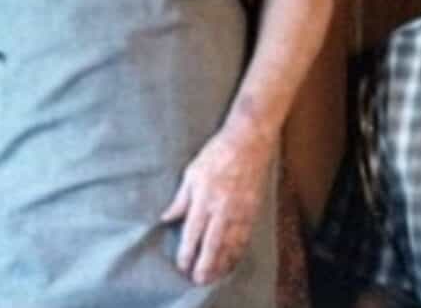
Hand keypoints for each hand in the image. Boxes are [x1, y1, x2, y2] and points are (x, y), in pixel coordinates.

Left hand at [160, 126, 274, 284]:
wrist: (249, 140)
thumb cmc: (218, 152)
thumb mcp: (192, 172)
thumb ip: (180, 198)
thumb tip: (166, 218)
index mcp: (204, 198)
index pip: (193, 233)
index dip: (187, 253)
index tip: (182, 265)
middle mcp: (222, 208)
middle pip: (212, 245)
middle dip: (205, 265)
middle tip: (198, 279)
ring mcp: (240, 209)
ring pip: (231, 244)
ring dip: (222, 263)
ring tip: (214, 275)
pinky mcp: (253, 208)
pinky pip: (245, 236)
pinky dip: (238, 250)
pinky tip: (233, 258)